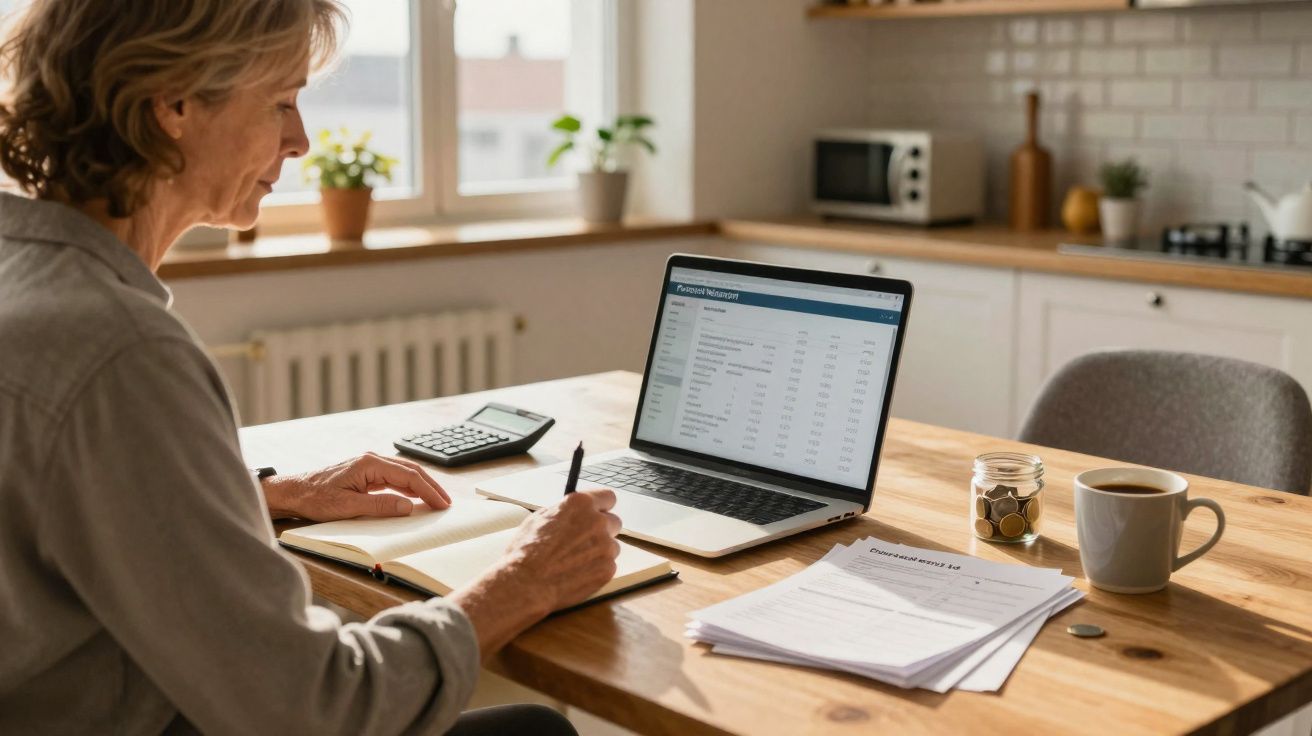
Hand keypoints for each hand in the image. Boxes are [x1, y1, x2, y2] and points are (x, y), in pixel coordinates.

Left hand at [261, 452, 451, 520]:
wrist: (294, 492)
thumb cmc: (315, 498)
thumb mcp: (348, 507)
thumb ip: (380, 506)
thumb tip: (408, 507)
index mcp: (369, 464)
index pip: (408, 476)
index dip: (428, 490)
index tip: (441, 504)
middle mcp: (371, 460)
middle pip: (410, 471)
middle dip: (430, 487)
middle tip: (446, 503)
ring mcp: (369, 466)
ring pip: (404, 473)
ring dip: (421, 486)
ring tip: (436, 500)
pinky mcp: (366, 474)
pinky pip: (393, 479)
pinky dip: (408, 488)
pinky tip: (415, 498)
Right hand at [448, 489, 620, 658]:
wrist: (526, 584)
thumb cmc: (526, 552)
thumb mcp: (540, 519)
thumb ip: (564, 512)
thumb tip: (573, 513)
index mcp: (581, 504)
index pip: (608, 497)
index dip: (602, 507)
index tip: (600, 513)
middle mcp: (597, 521)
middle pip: (613, 522)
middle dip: (602, 530)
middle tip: (585, 542)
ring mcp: (605, 546)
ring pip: (611, 546)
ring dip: (599, 552)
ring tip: (575, 562)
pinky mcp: (607, 568)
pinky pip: (608, 565)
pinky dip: (597, 569)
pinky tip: (577, 574)